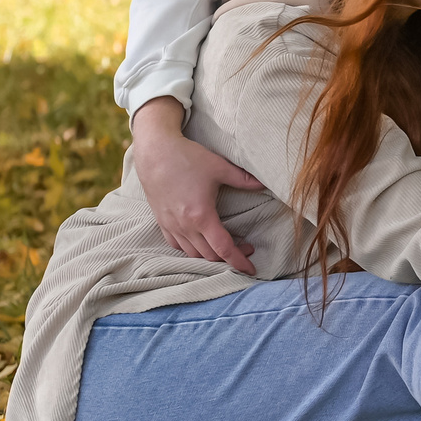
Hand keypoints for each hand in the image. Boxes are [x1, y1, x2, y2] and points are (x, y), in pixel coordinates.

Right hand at [131, 96, 261, 272]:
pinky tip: (201, 242)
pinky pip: (177, 246)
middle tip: (246, 246)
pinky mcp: (161, 222)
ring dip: (211, 255)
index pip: (224, 249)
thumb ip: (244, 179)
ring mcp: (170, 225)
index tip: (251, 269)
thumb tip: (265, 184)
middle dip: (230, 257)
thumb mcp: (220, 167)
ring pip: (193, 254)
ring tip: (226, 245)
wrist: (154, 151)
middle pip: (210, 255)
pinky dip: (191, 249)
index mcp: (201, 216)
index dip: (239, 261)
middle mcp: (184, 226)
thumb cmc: (187, 158)